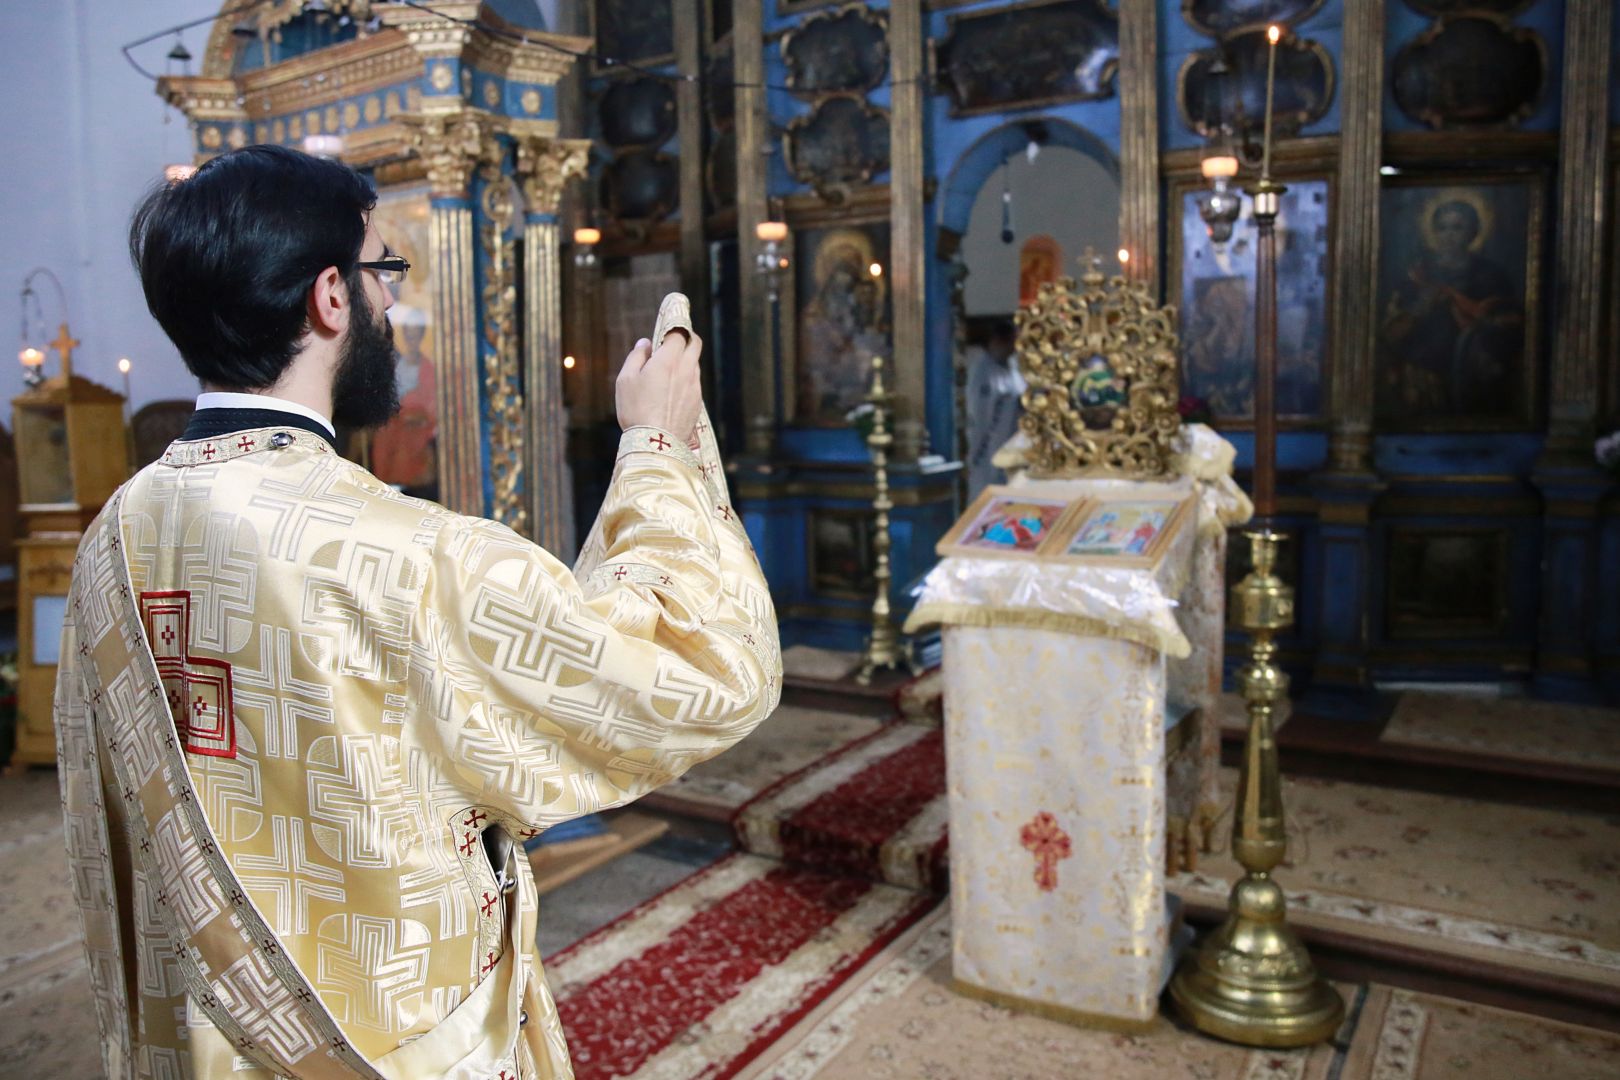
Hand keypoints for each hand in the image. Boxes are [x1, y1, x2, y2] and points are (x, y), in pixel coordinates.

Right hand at [616, 331, 702, 445]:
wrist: (657, 443)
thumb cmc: (636, 410)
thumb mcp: (625, 380)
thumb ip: (636, 357)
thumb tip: (644, 343)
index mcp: (668, 360)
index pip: (678, 333)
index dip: (673, 328)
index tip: (667, 327)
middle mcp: (686, 369)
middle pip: (694, 344)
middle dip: (686, 338)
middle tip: (673, 341)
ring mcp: (695, 386)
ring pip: (695, 364)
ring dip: (685, 360)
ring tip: (669, 369)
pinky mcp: (698, 402)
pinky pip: (694, 382)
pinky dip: (686, 379)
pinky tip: (673, 390)